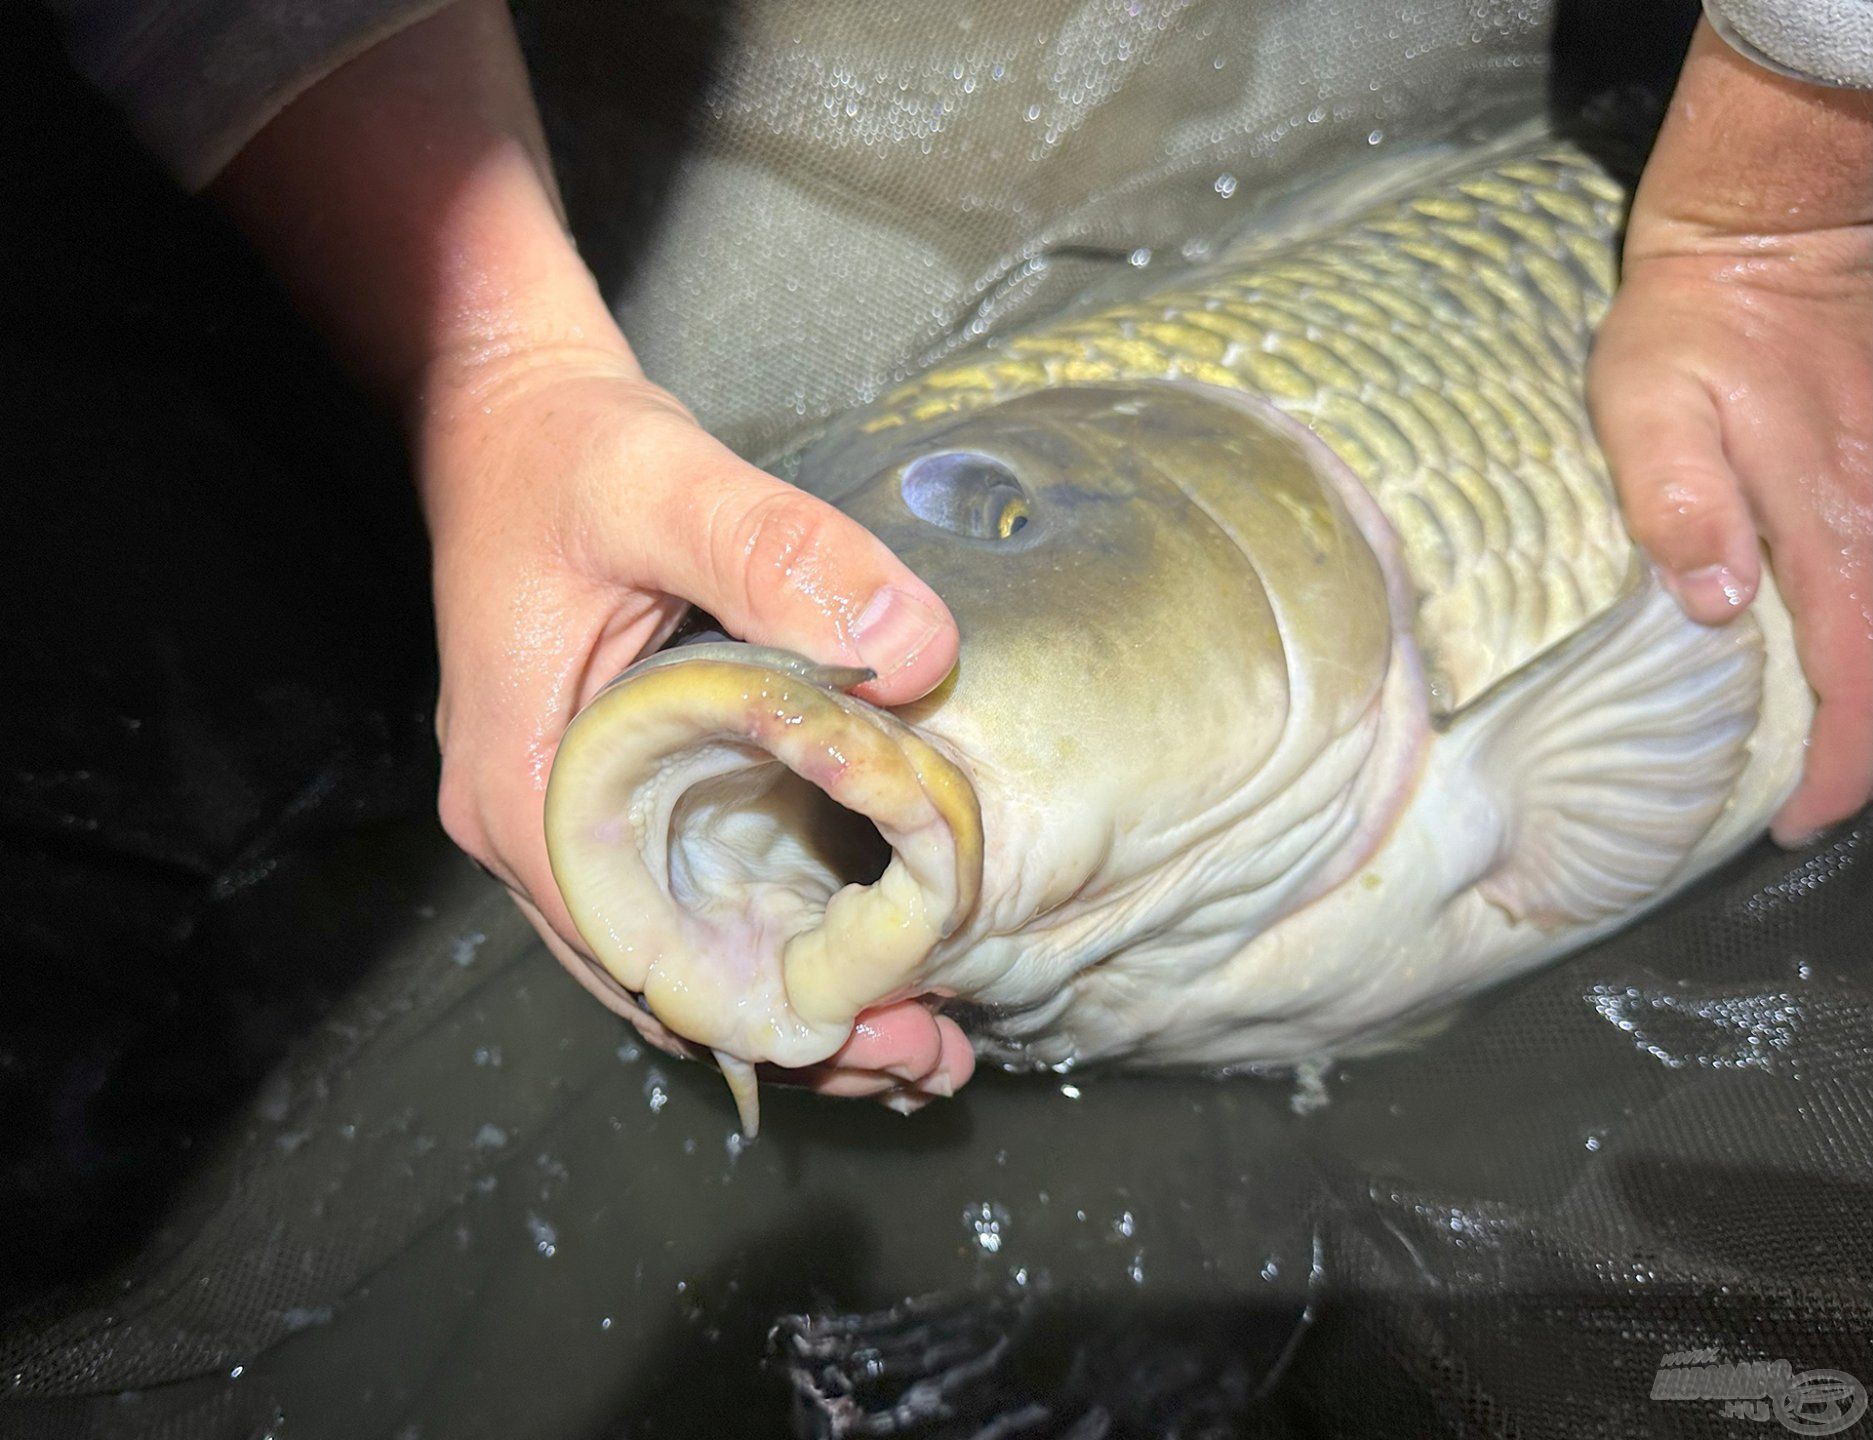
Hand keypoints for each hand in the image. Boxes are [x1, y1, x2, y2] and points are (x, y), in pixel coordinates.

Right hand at [420, 348, 967, 1094]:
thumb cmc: (563, 455)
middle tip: (925, 1062)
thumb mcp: (668, 485)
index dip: (757, 1009)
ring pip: (674, 951)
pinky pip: (680, 896)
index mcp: (528, 788)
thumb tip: (917, 645)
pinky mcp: (606, 793)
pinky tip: (849, 954)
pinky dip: (759, 938)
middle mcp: (532, 827)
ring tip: (911, 1042)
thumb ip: (782, 552)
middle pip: (662, 977)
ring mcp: (563, 818)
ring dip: (782, 999)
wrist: (507, 417)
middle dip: (789, 1033)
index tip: (876, 1034)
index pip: (639, 954)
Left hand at [1589, 19, 1872, 844]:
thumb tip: (1712, 604)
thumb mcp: (1647, 404)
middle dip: (1869, 756)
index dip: (1839, 769)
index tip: (1797, 823)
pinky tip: (1851, 662)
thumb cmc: (1693, 324)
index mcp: (1829, 525)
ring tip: (1835, 758)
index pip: (1858, 679)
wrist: (1776, 234)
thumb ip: (1679, 502)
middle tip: (1812, 808)